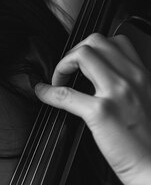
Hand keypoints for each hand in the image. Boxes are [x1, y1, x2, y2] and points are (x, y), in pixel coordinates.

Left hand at [34, 33, 150, 184]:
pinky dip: (49, 92)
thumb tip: (103, 86)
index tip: (83, 65)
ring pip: (83, 55)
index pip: (116, 42)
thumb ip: (130, 89)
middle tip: (68, 72)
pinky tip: (43, 93)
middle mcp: (132, 78)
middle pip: (96, 41)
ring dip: (63, 65)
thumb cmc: (148, 142)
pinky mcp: (101, 113)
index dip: (93, 49)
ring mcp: (116, 93)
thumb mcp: (146, 103)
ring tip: (58, 81)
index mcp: (142, 75)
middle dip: (74, 53)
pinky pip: (66, 94)